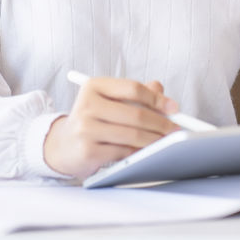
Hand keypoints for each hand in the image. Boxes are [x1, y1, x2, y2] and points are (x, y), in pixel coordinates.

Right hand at [43, 77, 179, 177]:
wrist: (63, 145)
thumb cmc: (94, 119)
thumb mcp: (110, 100)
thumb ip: (136, 93)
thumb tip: (162, 91)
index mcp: (93, 86)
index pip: (132, 88)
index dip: (157, 98)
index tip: (174, 107)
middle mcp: (87, 105)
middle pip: (135, 113)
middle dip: (161, 123)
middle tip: (176, 129)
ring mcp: (85, 129)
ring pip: (132, 135)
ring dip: (154, 140)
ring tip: (167, 142)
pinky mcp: (87, 151)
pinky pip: (123, 152)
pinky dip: (139, 153)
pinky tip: (148, 152)